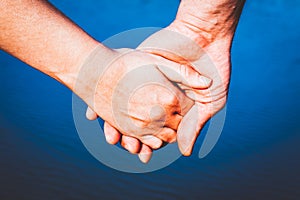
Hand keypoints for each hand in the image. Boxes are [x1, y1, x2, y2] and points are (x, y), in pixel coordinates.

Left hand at [86, 0, 243, 159]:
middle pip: (142, 124)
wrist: (206, 35)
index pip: (160, 131)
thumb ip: (195, 125)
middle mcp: (159, 97)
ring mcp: (147, 83)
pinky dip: (106, 100)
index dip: (151, 143)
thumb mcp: (210, 102)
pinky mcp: (137, 68)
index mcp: (176, 107)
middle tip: (127, 147)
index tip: (143, 154)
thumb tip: (185, 152)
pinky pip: (118, 87)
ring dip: (118, 125)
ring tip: (112, 137)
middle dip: (133, 137)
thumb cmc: (213, 69)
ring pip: (127, 109)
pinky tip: (97, 114)